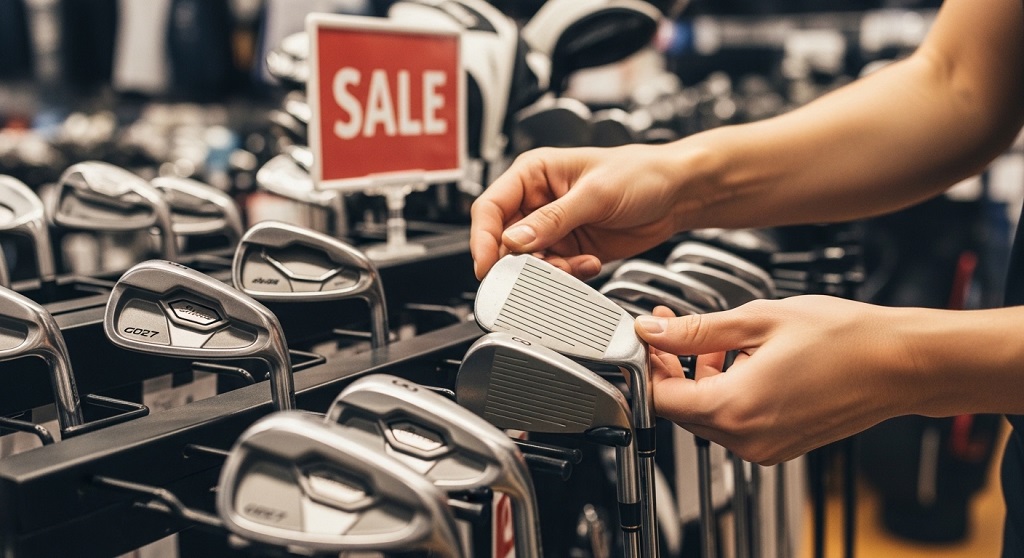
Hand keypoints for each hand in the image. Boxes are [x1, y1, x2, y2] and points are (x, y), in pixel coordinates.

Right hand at [470, 145, 686, 278]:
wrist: (678, 193)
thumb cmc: (641, 173)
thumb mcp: (595, 193)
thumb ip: (553, 219)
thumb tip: (515, 240)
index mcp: (534, 174)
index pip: (490, 207)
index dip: (483, 238)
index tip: (487, 266)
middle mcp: (538, 201)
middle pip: (505, 240)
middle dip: (520, 261)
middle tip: (537, 271)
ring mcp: (554, 228)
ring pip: (529, 262)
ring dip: (549, 271)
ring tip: (576, 264)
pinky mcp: (571, 249)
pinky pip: (554, 272)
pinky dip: (568, 276)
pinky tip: (590, 263)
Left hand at [635, 297, 916, 464]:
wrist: (901, 364)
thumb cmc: (844, 339)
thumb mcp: (757, 320)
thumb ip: (695, 330)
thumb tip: (652, 330)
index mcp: (736, 409)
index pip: (660, 397)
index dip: (648, 363)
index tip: (649, 335)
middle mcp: (747, 438)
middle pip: (681, 407)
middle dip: (672, 365)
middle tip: (675, 326)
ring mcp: (764, 447)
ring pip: (707, 413)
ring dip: (701, 375)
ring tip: (721, 337)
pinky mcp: (779, 445)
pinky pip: (735, 420)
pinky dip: (728, 390)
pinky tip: (743, 358)